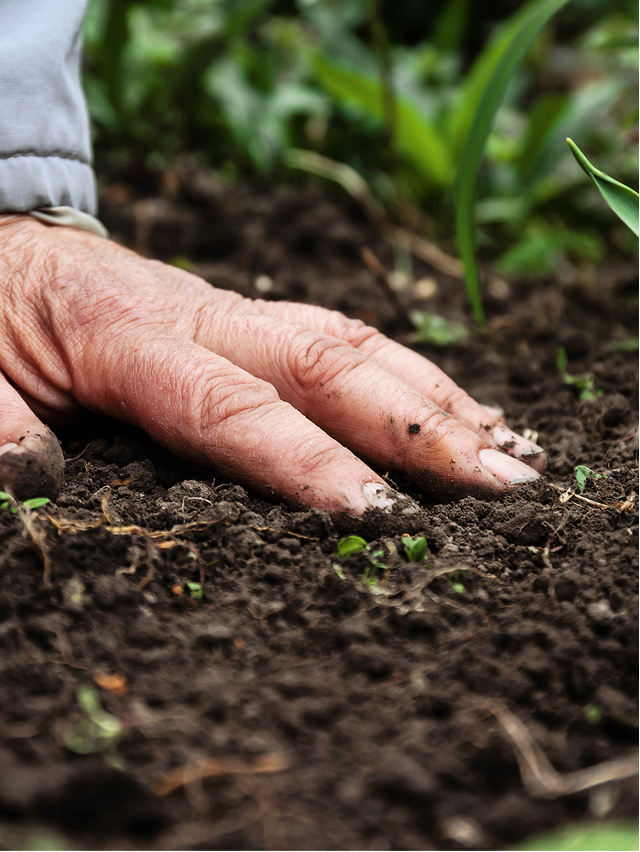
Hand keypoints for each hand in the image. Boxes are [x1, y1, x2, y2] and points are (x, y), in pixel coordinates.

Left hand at [0, 215, 542, 525]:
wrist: (7, 251)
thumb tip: (35, 480)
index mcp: (129, 337)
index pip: (236, 409)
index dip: (311, 464)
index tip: (382, 520)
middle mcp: (202, 315)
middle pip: (330, 364)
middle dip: (421, 427)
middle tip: (504, 486)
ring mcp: (234, 313)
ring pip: (353, 343)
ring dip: (435, 398)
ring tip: (509, 450)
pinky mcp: (249, 321)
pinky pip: (343, 341)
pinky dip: (408, 377)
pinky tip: (456, 412)